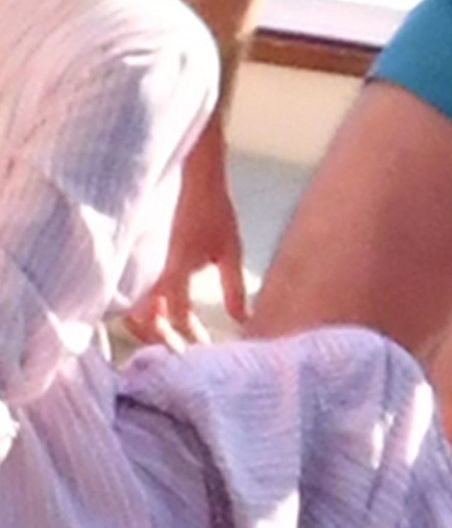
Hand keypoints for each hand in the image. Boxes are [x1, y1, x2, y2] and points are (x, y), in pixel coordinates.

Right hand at [123, 119, 245, 350]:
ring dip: (149, 328)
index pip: (176, 316)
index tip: (202, 348)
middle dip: (161, 340)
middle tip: (182, 351)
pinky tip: (162, 314)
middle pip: (143, 321)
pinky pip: (131, 294)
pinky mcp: (139, 258)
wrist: (192, 176)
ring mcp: (142, 264)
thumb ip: (234, 289)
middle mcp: (152, 270)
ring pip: (132, 310)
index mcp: (175, 269)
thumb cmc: (213, 211)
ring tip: (172, 338)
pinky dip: (142, 310)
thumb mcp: (229, 251)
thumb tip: (244, 321)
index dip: (187, 337)